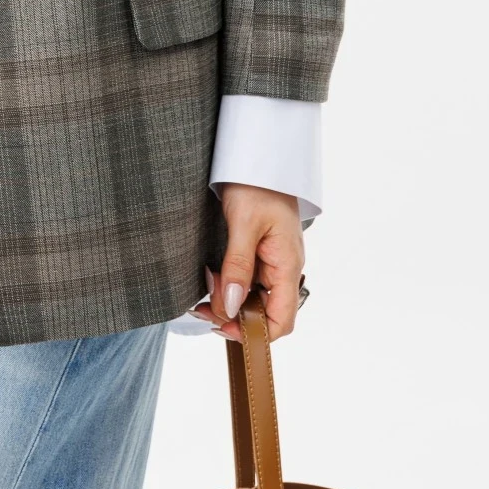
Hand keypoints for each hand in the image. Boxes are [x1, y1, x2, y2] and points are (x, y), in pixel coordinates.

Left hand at [193, 183, 304, 343]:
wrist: (256, 156)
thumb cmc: (256, 185)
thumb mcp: (243, 225)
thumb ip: (237, 267)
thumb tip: (232, 306)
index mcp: (287, 266)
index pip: (281, 321)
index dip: (254, 332)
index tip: (222, 327)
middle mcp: (283, 269)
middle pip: (263, 312)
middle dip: (233, 315)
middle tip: (201, 307)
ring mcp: (272, 262)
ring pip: (252, 298)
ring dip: (228, 300)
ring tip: (203, 289)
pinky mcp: (260, 253)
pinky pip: (247, 280)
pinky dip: (229, 284)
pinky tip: (212, 278)